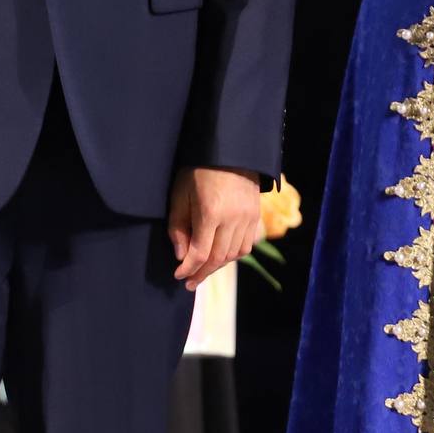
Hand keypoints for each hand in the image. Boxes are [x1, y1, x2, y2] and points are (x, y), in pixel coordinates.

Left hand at [169, 166, 261, 289]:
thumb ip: (178, 227)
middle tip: (189, 282)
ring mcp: (247, 217)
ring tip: (203, 270)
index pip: (200, 253)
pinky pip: (246, 245)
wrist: (229, 150)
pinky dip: (232, 255)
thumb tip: (182, 256)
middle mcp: (233, 218)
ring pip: (234, 255)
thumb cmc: (198, 171)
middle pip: (218, 258)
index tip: (178, 275)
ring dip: (217, 266)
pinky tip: (221, 256)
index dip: (188, 269)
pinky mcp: (255, 215)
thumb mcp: (180, 195)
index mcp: (211, 212)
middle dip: (201, 273)